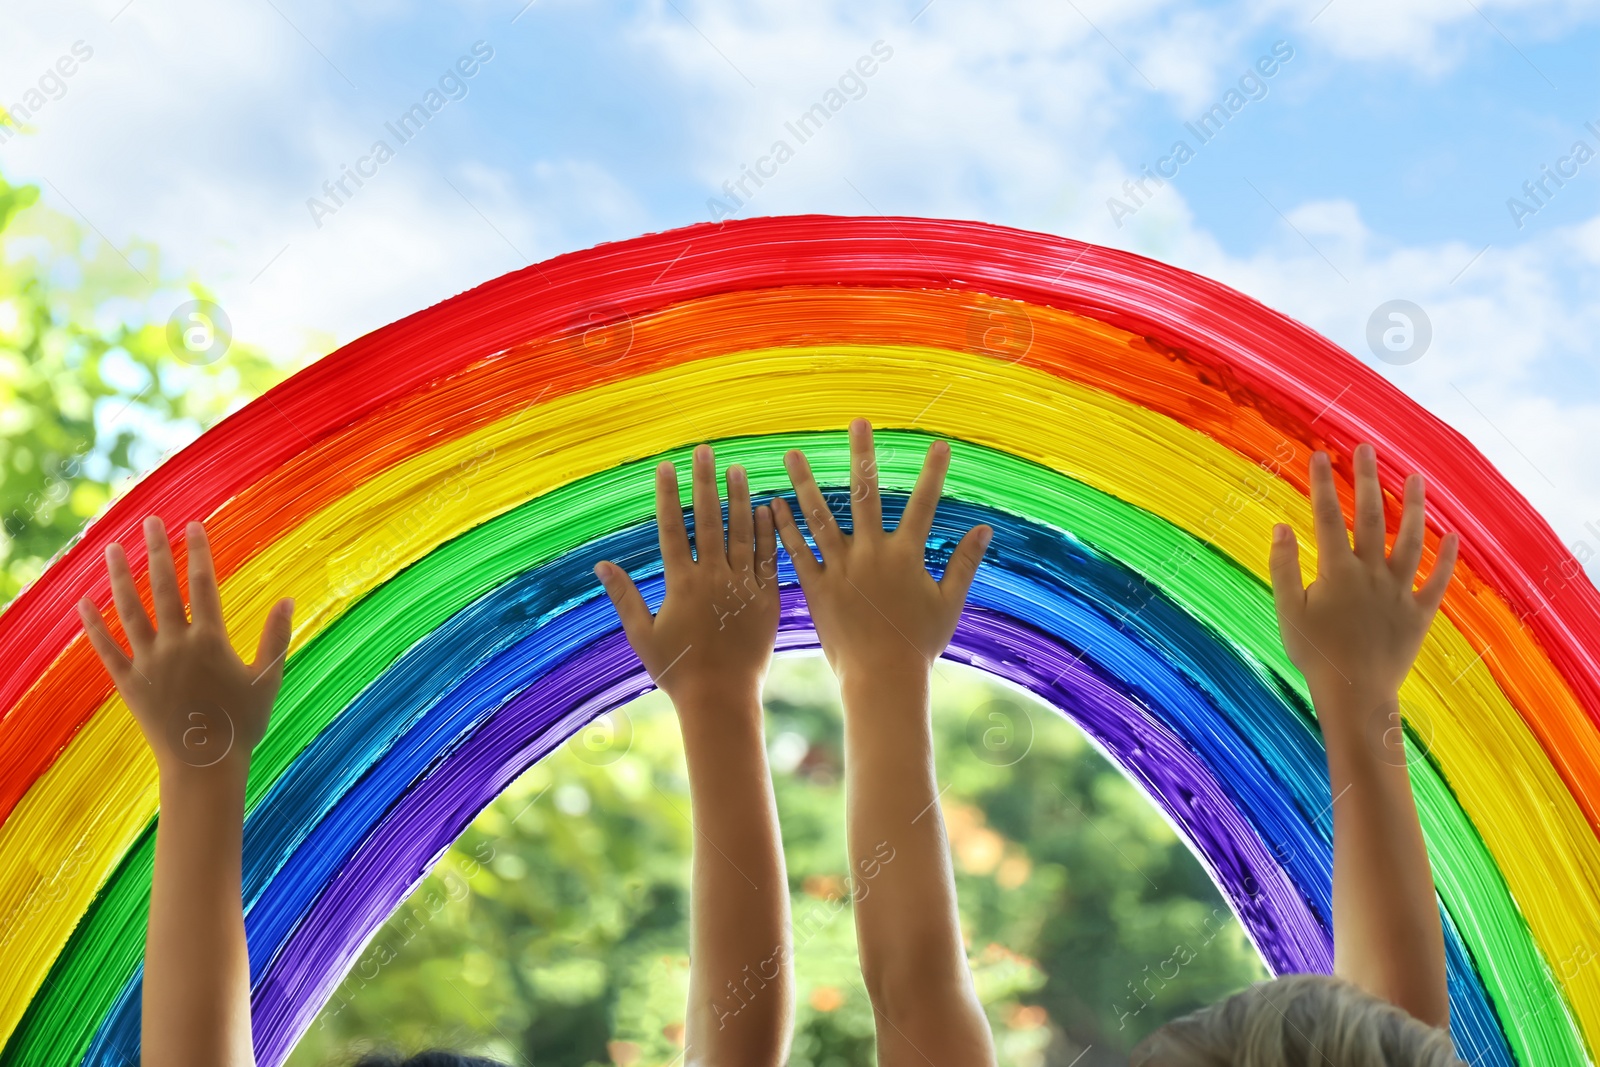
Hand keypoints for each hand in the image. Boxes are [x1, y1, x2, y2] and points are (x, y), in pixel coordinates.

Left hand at [75, 516, 294, 778]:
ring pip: (130, 610)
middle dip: (158, 550)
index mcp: (211, 642)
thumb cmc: (243, 725)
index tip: (193, 525)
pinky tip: (84, 600)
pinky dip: (94, 624)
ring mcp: (149, 663)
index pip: (203, 585)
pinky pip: (106, 647)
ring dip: (120, 576)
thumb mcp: (267, 679)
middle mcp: (176, 646)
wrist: (204, 766)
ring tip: (114, 547)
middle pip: (164, 588)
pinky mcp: (128, 682)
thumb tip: (288, 599)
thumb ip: (276, 637)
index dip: (198, 552)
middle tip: (151, 520)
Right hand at [596, 445, 779, 705]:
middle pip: (708, 521)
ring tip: (738, 468)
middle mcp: (712, 579)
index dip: (668, 495)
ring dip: (739, 498)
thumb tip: (600, 565)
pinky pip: (768, 558)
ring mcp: (742, 587)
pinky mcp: (767, 599)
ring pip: (742, 533)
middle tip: (705, 450)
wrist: (721, 698)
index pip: (672, 529)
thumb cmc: (676, 670)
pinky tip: (767, 507)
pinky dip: (768, 532)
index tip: (667, 466)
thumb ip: (624, 596)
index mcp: (681, 585)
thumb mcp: (642, 635)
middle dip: (705, 483)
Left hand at [772, 419, 991, 684]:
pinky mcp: (817, 588)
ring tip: (792, 453)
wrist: (881, 680)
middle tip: (856, 422)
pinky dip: (784, 527)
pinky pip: (797, 552)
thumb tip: (985, 530)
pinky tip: (771, 502)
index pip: (923, 504)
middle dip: (863, 456)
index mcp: (906, 557)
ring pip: (821, 517)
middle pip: (866, 496)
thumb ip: (964, 563)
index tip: (940, 443)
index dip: (933, 473)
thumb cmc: (918, 645)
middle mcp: (871, 555)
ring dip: (806, 482)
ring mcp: (841, 569)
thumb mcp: (948, 604)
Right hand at [1268, 445, 1457, 712]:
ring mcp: (1399, 591)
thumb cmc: (1314, 654)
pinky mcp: (1419, 613)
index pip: (1328, 516)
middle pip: (1372, 516)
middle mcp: (1371, 573)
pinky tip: (1452, 536)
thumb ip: (1283, 566)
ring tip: (1415, 477)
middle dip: (1368, 479)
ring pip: (1410, 540)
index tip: (1320, 454)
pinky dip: (1447, 558)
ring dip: (1414, 505)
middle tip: (1366, 449)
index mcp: (1336, 571)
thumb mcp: (1287, 610)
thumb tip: (1281, 526)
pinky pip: (1437, 581)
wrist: (1355, 693)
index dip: (1323, 483)